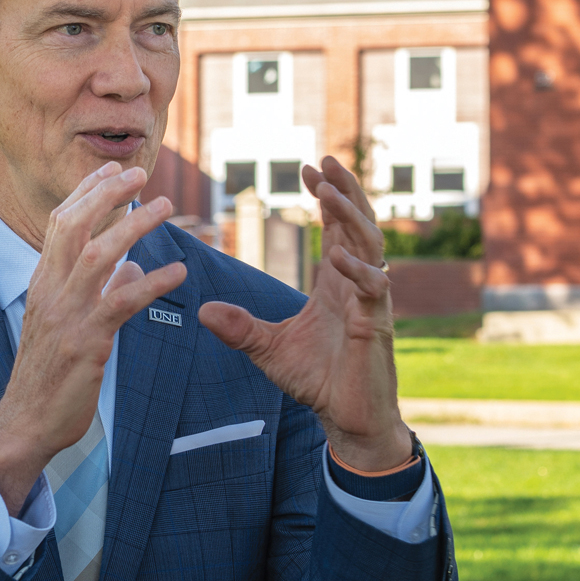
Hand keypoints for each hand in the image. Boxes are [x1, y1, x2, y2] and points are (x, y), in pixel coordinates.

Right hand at [0, 162, 186, 514]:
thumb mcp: (69, 326)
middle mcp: (49, 293)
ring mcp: (66, 317)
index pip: (61, 224)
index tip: (113, 170)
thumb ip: (100, 293)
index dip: (87, 193)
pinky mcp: (85, 344)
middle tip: (139, 173)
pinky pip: (121, 304)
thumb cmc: (49, 376)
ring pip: (97, 256)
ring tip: (164, 208)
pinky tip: (178, 272)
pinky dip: (152, 283)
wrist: (25, 422)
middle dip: (106, 195)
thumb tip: (133, 267)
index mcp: (42, 285)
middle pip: (73, 227)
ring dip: (132, 227)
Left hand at [199, 155, 410, 471]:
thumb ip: (239, 327)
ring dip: (352, 218)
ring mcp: (370, 303)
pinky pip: (374, 290)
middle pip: (358, 225)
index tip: (307, 170)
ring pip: (371, 247)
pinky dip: (358, 272)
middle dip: (344, 191)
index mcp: (336, 283)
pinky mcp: (377, 327)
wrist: (346, 419)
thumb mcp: (267, 349)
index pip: (335, 229)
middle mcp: (357, 285)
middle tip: (324, 160)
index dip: (326, 197)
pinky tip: (340, 256)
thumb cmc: (317, 381)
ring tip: (332, 192)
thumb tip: (202, 310)